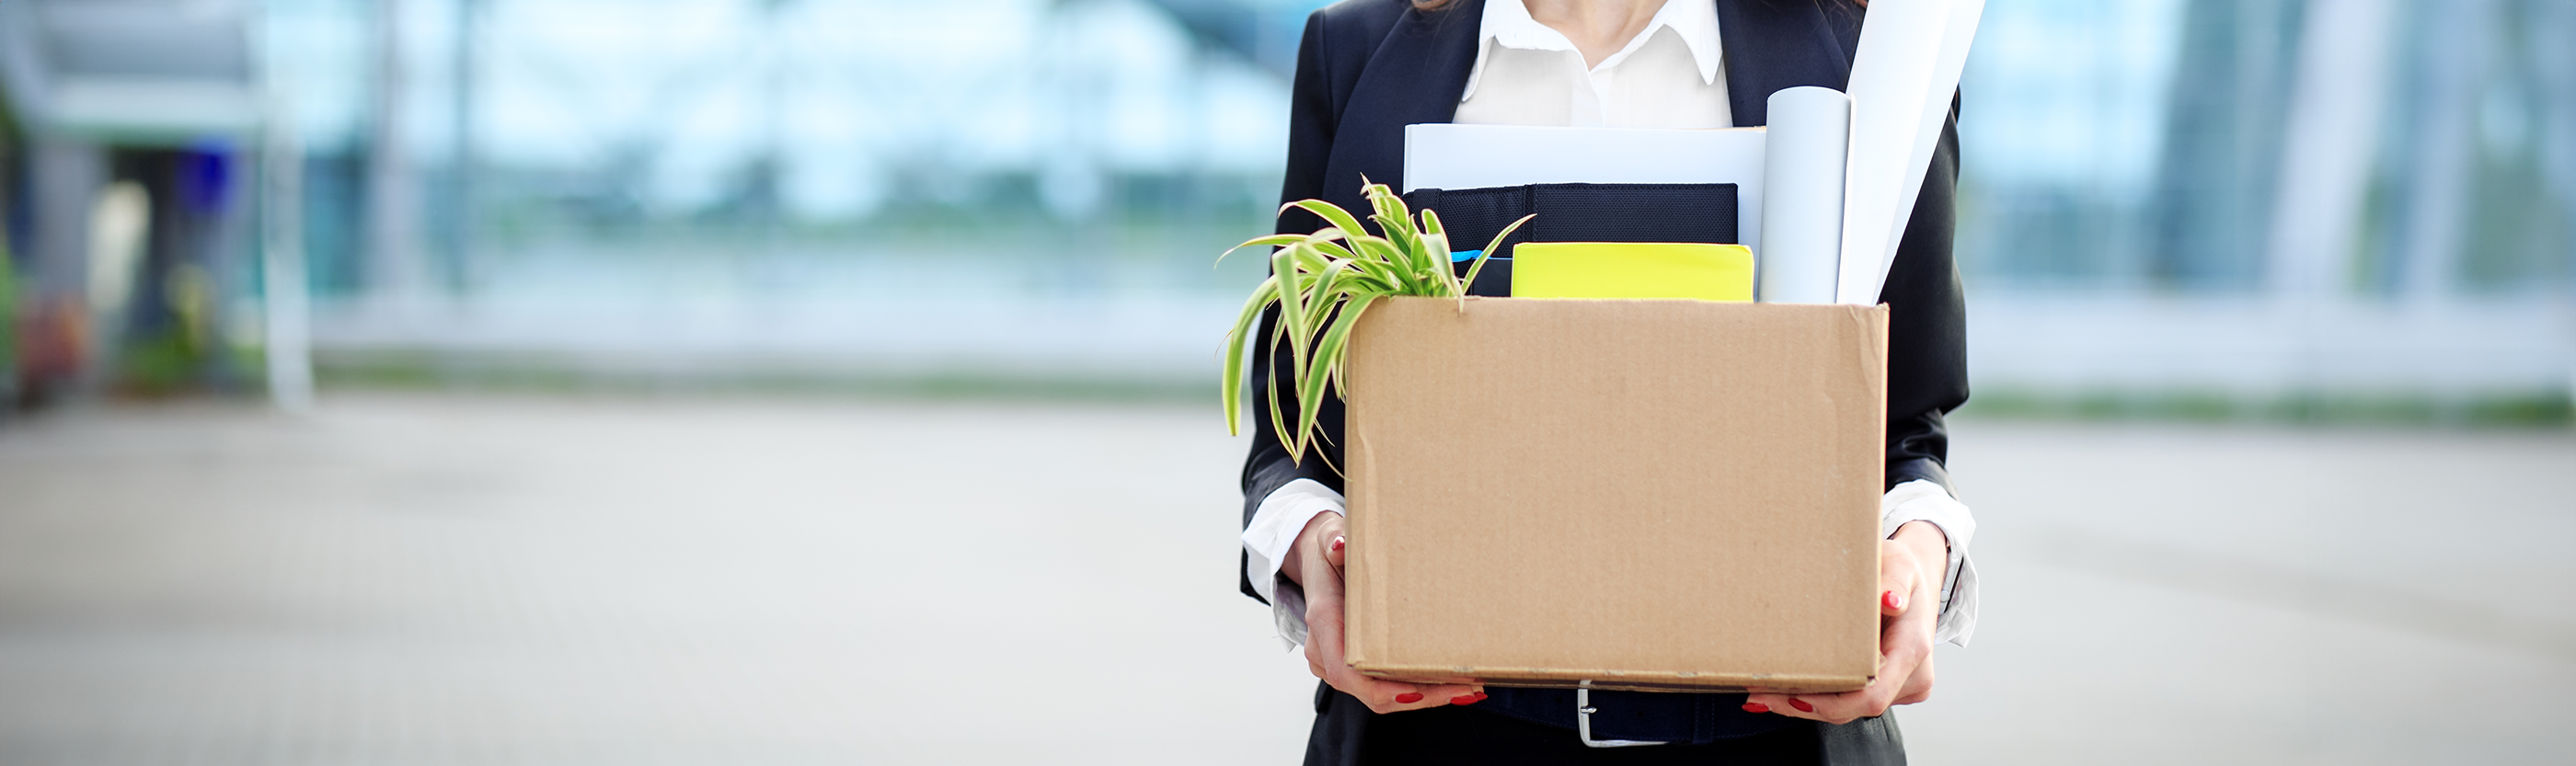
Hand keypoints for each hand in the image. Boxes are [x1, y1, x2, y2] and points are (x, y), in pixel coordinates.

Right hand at [1282, 512, 1485, 713]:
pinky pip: (1382, 688)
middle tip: (1464, 688)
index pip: (1346, 672)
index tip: (1418, 691)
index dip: (1380, 689)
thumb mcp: (1329, 537)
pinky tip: (1449, 684)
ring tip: (1466, 688)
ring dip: (1424, 696)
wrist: (1317, 563)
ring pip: (1379, 696)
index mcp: (1324, 622)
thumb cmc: (1328, 554)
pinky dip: (1416, 689)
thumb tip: (1341, 545)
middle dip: (1419, 697)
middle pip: (1371, 693)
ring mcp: (1337, 663)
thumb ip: (1333, 540)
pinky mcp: (1352, 667)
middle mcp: (1326, 651)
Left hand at [1745, 521, 1945, 723]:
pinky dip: (1822, 697)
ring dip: (1809, 703)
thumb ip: (1895, 579)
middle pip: (1855, 708)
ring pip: (1853, 708)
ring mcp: (1903, 685)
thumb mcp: (1899, 562)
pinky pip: (1854, 701)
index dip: (1830, 702)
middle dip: (1806, 705)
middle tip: (1760, 695)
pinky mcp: (1892, 688)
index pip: (1872, 694)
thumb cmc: (1905, 571)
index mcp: (1912, 648)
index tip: (1792, 695)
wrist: (1918, 580)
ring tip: (1764, 693)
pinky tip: (1788, 689)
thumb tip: (1890, 600)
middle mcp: (1912, 674)